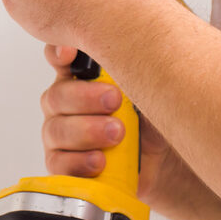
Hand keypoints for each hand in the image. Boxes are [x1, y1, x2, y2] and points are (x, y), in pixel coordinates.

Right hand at [40, 44, 178, 206]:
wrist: (164, 159)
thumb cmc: (151, 116)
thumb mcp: (147, 88)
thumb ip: (130, 69)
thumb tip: (121, 58)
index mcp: (80, 75)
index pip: (59, 56)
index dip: (59, 53)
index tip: (69, 53)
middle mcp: (65, 102)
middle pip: (57, 96)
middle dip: (86, 98)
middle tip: (115, 101)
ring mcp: (61, 134)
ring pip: (56, 130)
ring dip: (87, 131)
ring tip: (117, 134)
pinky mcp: (65, 165)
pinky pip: (58, 164)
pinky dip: (79, 162)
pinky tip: (100, 160)